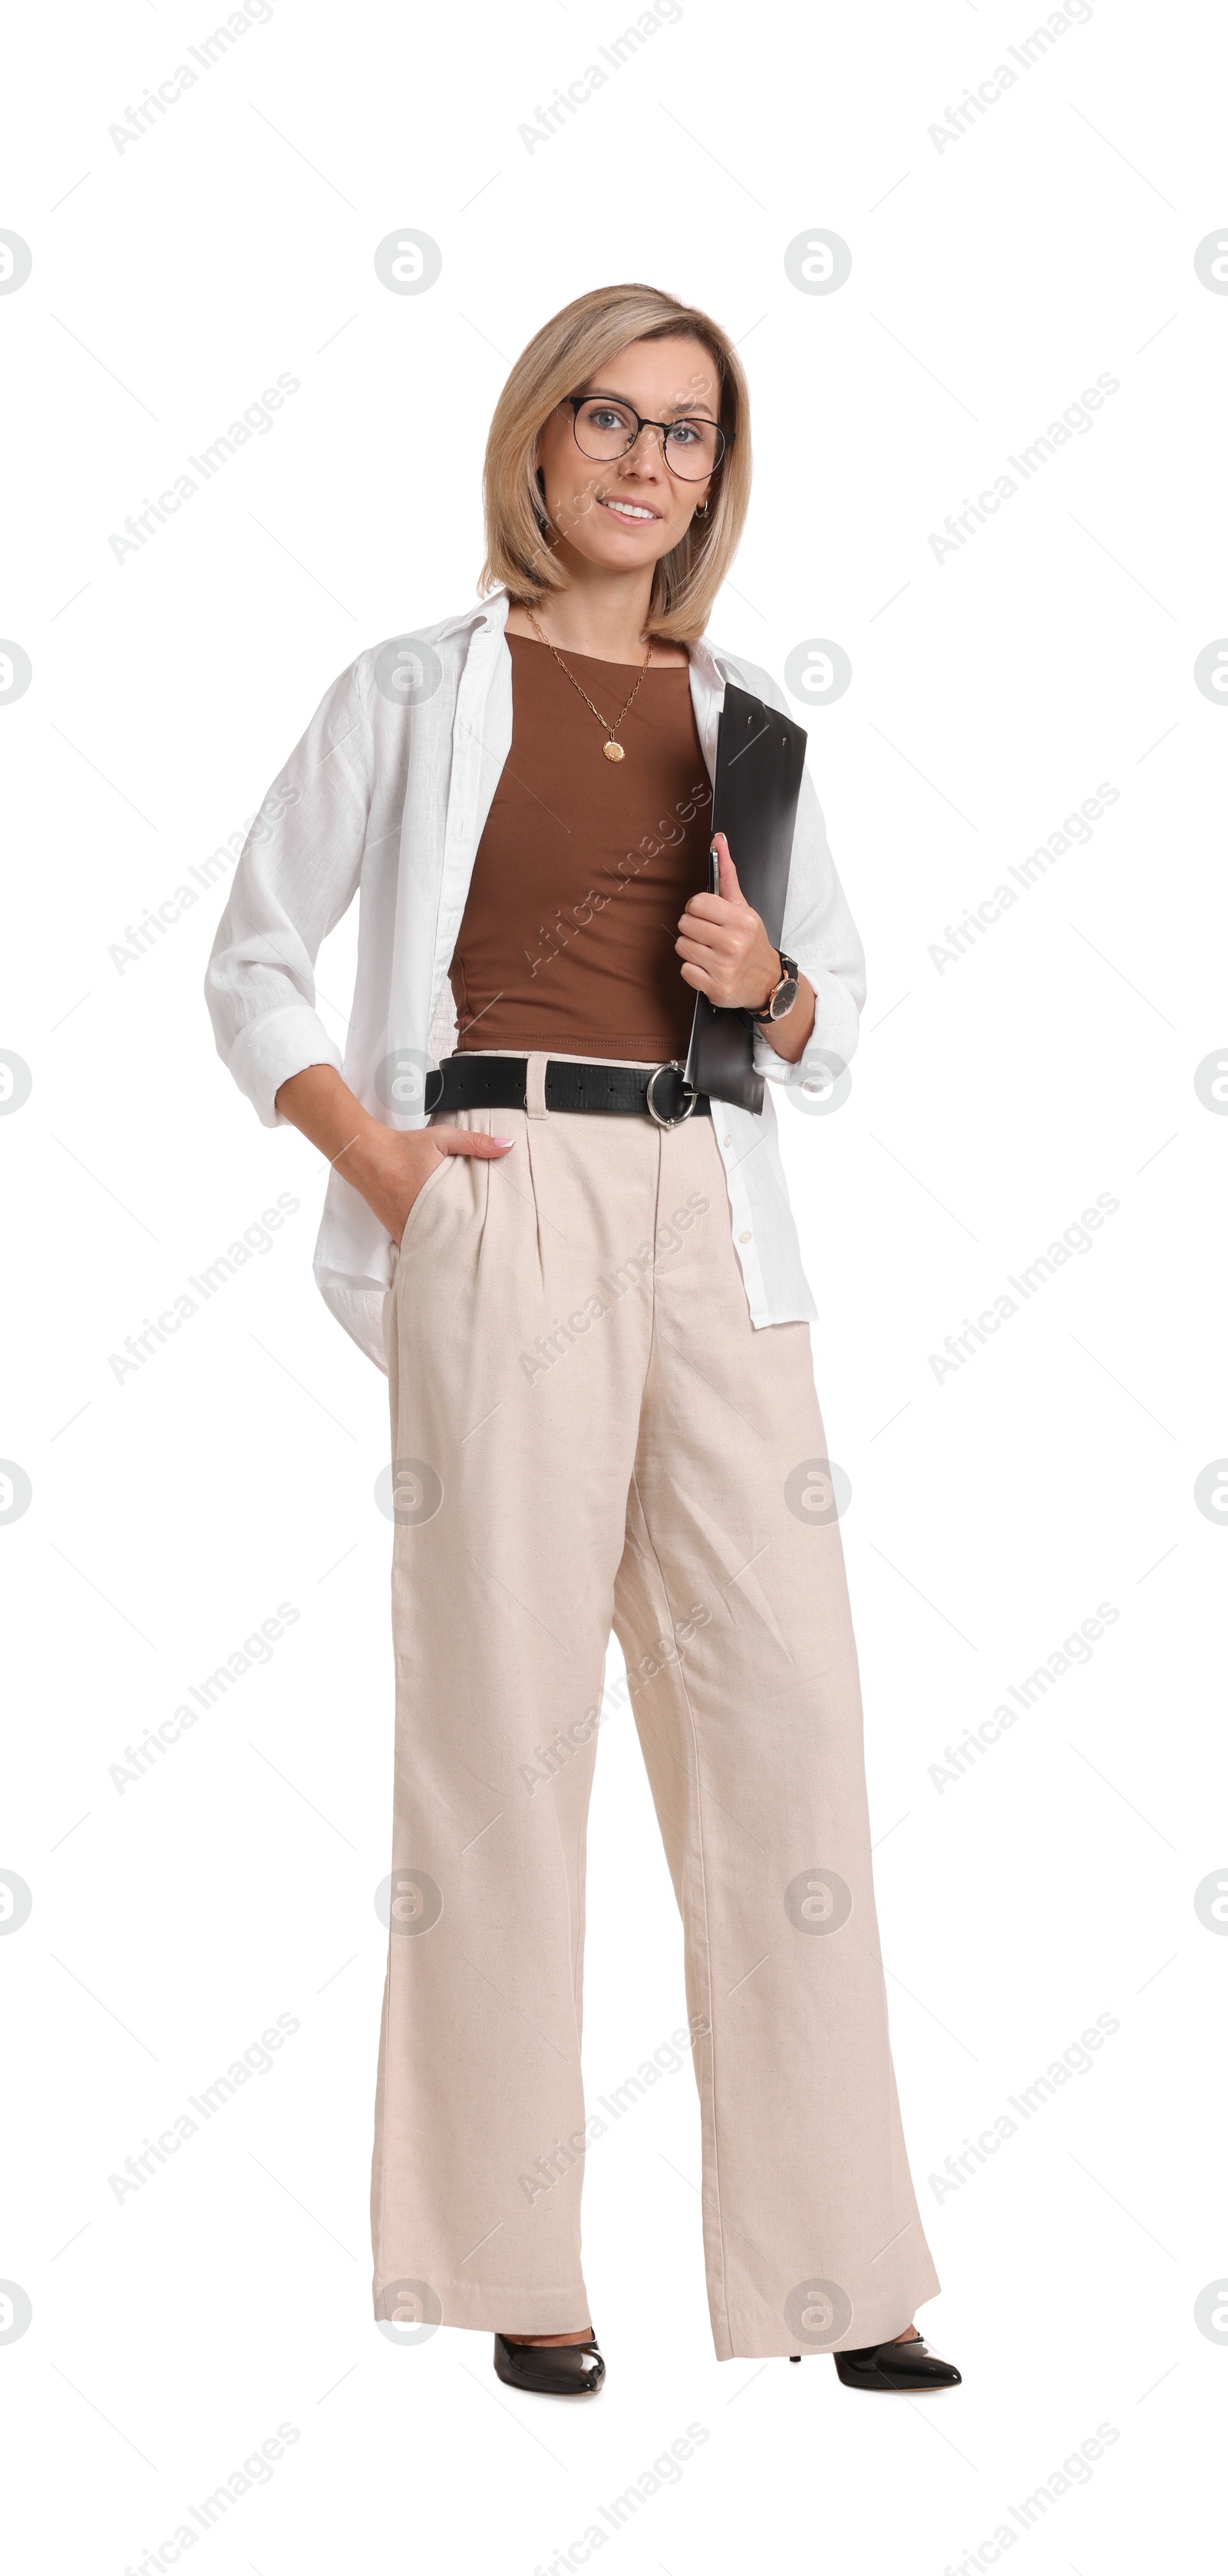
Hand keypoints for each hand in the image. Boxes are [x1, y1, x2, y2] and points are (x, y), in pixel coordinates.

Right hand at [345, 1122, 512, 1243]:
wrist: (366, 1153)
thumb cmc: (403, 1147)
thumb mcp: (442, 1139)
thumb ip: (476, 1143)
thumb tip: (508, 1146)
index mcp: (434, 1201)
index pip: (462, 1230)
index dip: (477, 1237)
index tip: (490, 1240)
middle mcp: (417, 1220)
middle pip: (447, 1244)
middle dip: (463, 1247)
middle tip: (480, 1250)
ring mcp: (404, 1228)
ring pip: (429, 1248)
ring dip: (443, 1248)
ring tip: (462, 1252)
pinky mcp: (394, 1230)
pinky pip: (413, 1245)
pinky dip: (425, 1245)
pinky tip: (437, 1245)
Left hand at [675, 834, 781, 1010]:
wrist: (767, 981)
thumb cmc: (751, 941)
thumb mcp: (743, 907)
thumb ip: (728, 874)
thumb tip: (718, 839)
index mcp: (741, 920)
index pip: (696, 903)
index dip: (697, 909)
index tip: (707, 916)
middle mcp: (734, 944)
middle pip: (685, 924)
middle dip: (693, 928)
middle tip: (709, 935)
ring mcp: (724, 968)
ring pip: (682, 946)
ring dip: (692, 948)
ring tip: (709, 952)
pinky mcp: (716, 988)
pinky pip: (685, 970)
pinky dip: (693, 970)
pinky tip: (708, 968)